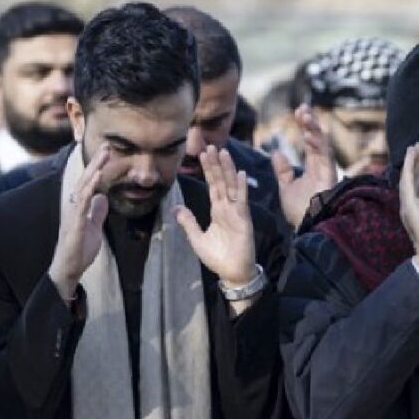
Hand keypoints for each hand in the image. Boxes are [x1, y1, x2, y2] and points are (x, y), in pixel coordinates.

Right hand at [48, 146, 109, 301]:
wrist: (69, 269)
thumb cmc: (79, 250)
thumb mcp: (93, 228)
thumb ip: (97, 212)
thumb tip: (102, 198)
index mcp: (79, 206)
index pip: (89, 182)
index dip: (97, 167)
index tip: (107, 152)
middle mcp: (74, 206)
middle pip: (85, 179)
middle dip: (96, 161)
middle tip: (107, 145)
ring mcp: (73, 213)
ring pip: (83, 186)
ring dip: (94, 169)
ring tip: (105, 155)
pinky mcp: (75, 223)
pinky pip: (82, 203)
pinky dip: (90, 189)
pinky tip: (97, 178)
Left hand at [175, 146, 256, 288]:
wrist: (232, 273)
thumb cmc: (217, 257)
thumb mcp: (197, 238)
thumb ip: (188, 222)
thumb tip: (175, 208)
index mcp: (217, 211)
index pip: (212, 185)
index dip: (208, 170)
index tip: (203, 154)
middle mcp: (227, 208)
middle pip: (220, 181)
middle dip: (215, 164)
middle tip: (210, 146)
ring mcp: (236, 212)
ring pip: (230, 186)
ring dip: (227, 170)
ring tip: (223, 153)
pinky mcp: (243, 219)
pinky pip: (241, 201)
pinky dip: (240, 187)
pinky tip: (240, 174)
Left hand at [273, 104, 338, 226]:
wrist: (308, 226)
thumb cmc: (299, 211)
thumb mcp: (286, 187)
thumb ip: (283, 170)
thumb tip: (276, 152)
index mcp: (313, 167)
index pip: (310, 142)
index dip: (305, 127)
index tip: (298, 112)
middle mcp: (322, 166)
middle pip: (317, 139)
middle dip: (310, 123)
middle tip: (302, 108)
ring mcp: (327, 170)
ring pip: (322, 144)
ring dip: (314, 128)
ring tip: (304, 115)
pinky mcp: (330, 176)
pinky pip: (325, 156)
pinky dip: (318, 144)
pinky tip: (309, 133)